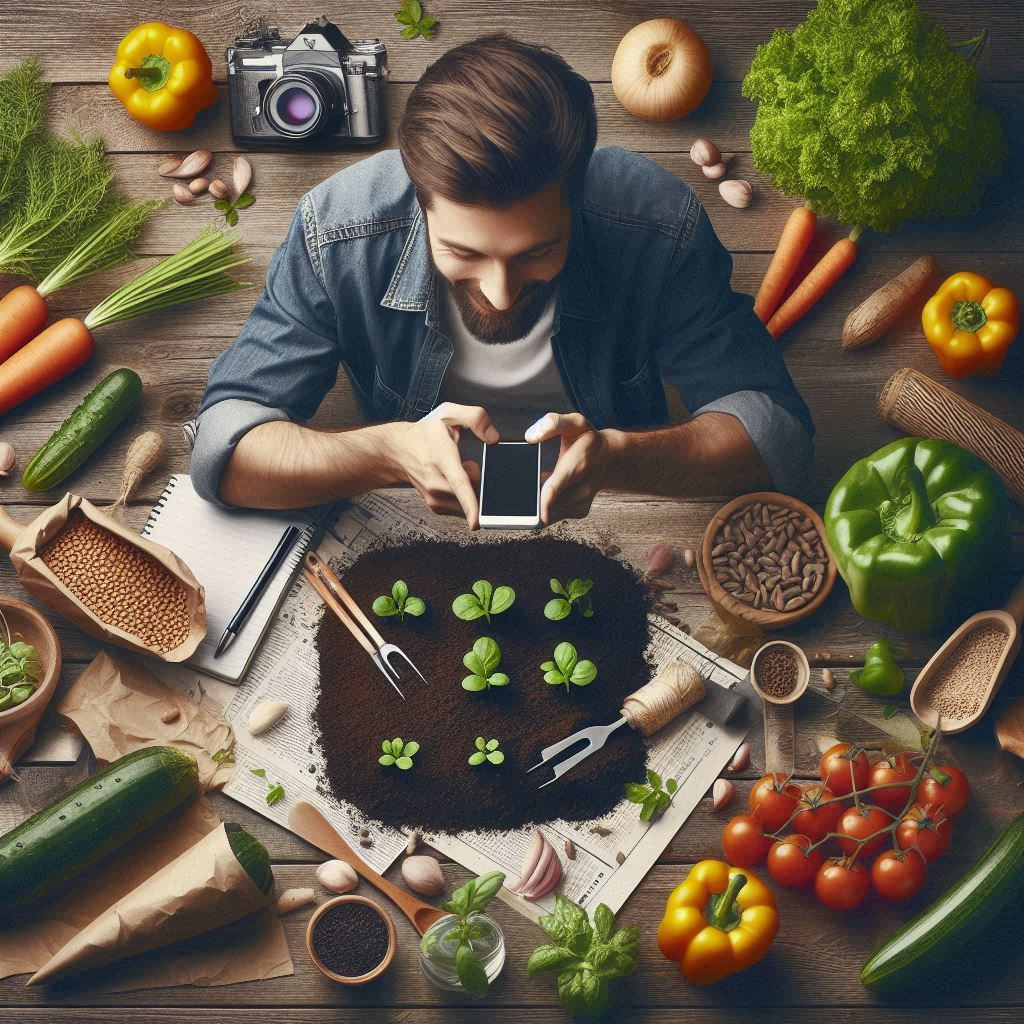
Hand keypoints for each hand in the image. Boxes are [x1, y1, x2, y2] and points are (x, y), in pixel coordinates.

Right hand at [392, 403, 497, 529]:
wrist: (397, 450)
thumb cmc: (425, 434)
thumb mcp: (449, 413)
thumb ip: (476, 418)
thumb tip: (494, 438)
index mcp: (442, 458)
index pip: (458, 484)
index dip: (470, 504)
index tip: (477, 522)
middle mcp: (436, 482)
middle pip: (472, 493)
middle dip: (480, 480)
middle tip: (465, 463)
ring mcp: (434, 497)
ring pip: (468, 502)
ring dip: (472, 489)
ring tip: (457, 471)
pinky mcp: (436, 506)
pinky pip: (462, 507)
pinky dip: (466, 497)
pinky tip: (455, 483)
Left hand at [525, 412, 610, 524]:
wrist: (610, 458)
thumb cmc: (589, 441)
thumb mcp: (575, 423)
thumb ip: (553, 423)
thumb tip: (530, 436)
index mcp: (577, 466)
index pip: (554, 490)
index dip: (540, 503)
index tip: (529, 511)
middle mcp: (581, 490)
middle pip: (548, 508)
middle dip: (531, 502)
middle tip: (525, 486)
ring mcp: (581, 504)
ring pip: (549, 515)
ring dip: (537, 505)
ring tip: (538, 485)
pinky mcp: (578, 512)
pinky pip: (554, 516)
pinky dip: (546, 507)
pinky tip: (548, 491)